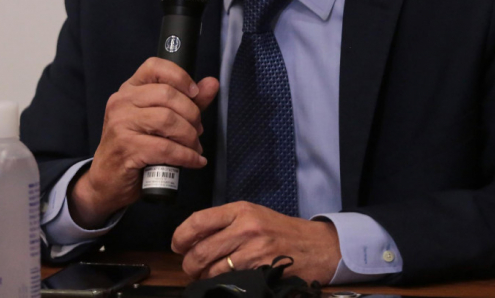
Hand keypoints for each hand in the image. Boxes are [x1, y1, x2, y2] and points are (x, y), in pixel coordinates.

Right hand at [68, 58, 219, 227]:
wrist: (107, 181)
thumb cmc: (135, 147)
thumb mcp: (160, 120)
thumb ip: (187, 101)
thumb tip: (212, 83)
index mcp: (129, 89)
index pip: (154, 66)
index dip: (180, 76)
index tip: (195, 93)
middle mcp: (121, 102)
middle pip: (167, 94)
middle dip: (192, 114)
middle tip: (198, 130)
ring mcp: (121, 124)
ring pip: (167, 120)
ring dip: (190, 136)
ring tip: (195, 147)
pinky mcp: (126, 148)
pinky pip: (165, 148)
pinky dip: (186, 156)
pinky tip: (194, 161)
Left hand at [172, 201, 340, 284]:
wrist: (317, 246)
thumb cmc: (283, 231)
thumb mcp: (254, 215)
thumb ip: (225, 223)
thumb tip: (192, 238)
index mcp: (241, 210)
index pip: (198, 221)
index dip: (180, 237)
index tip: (177, 245)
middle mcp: (246, 227)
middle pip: (200, 250)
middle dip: (189, 264)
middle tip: (191, 267)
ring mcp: (254, 250)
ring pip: (211, 269)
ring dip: (203, 277)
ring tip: (206, 276)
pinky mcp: (261, 270)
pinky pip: (229, 281)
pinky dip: (221, 284)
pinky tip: (225, 281)